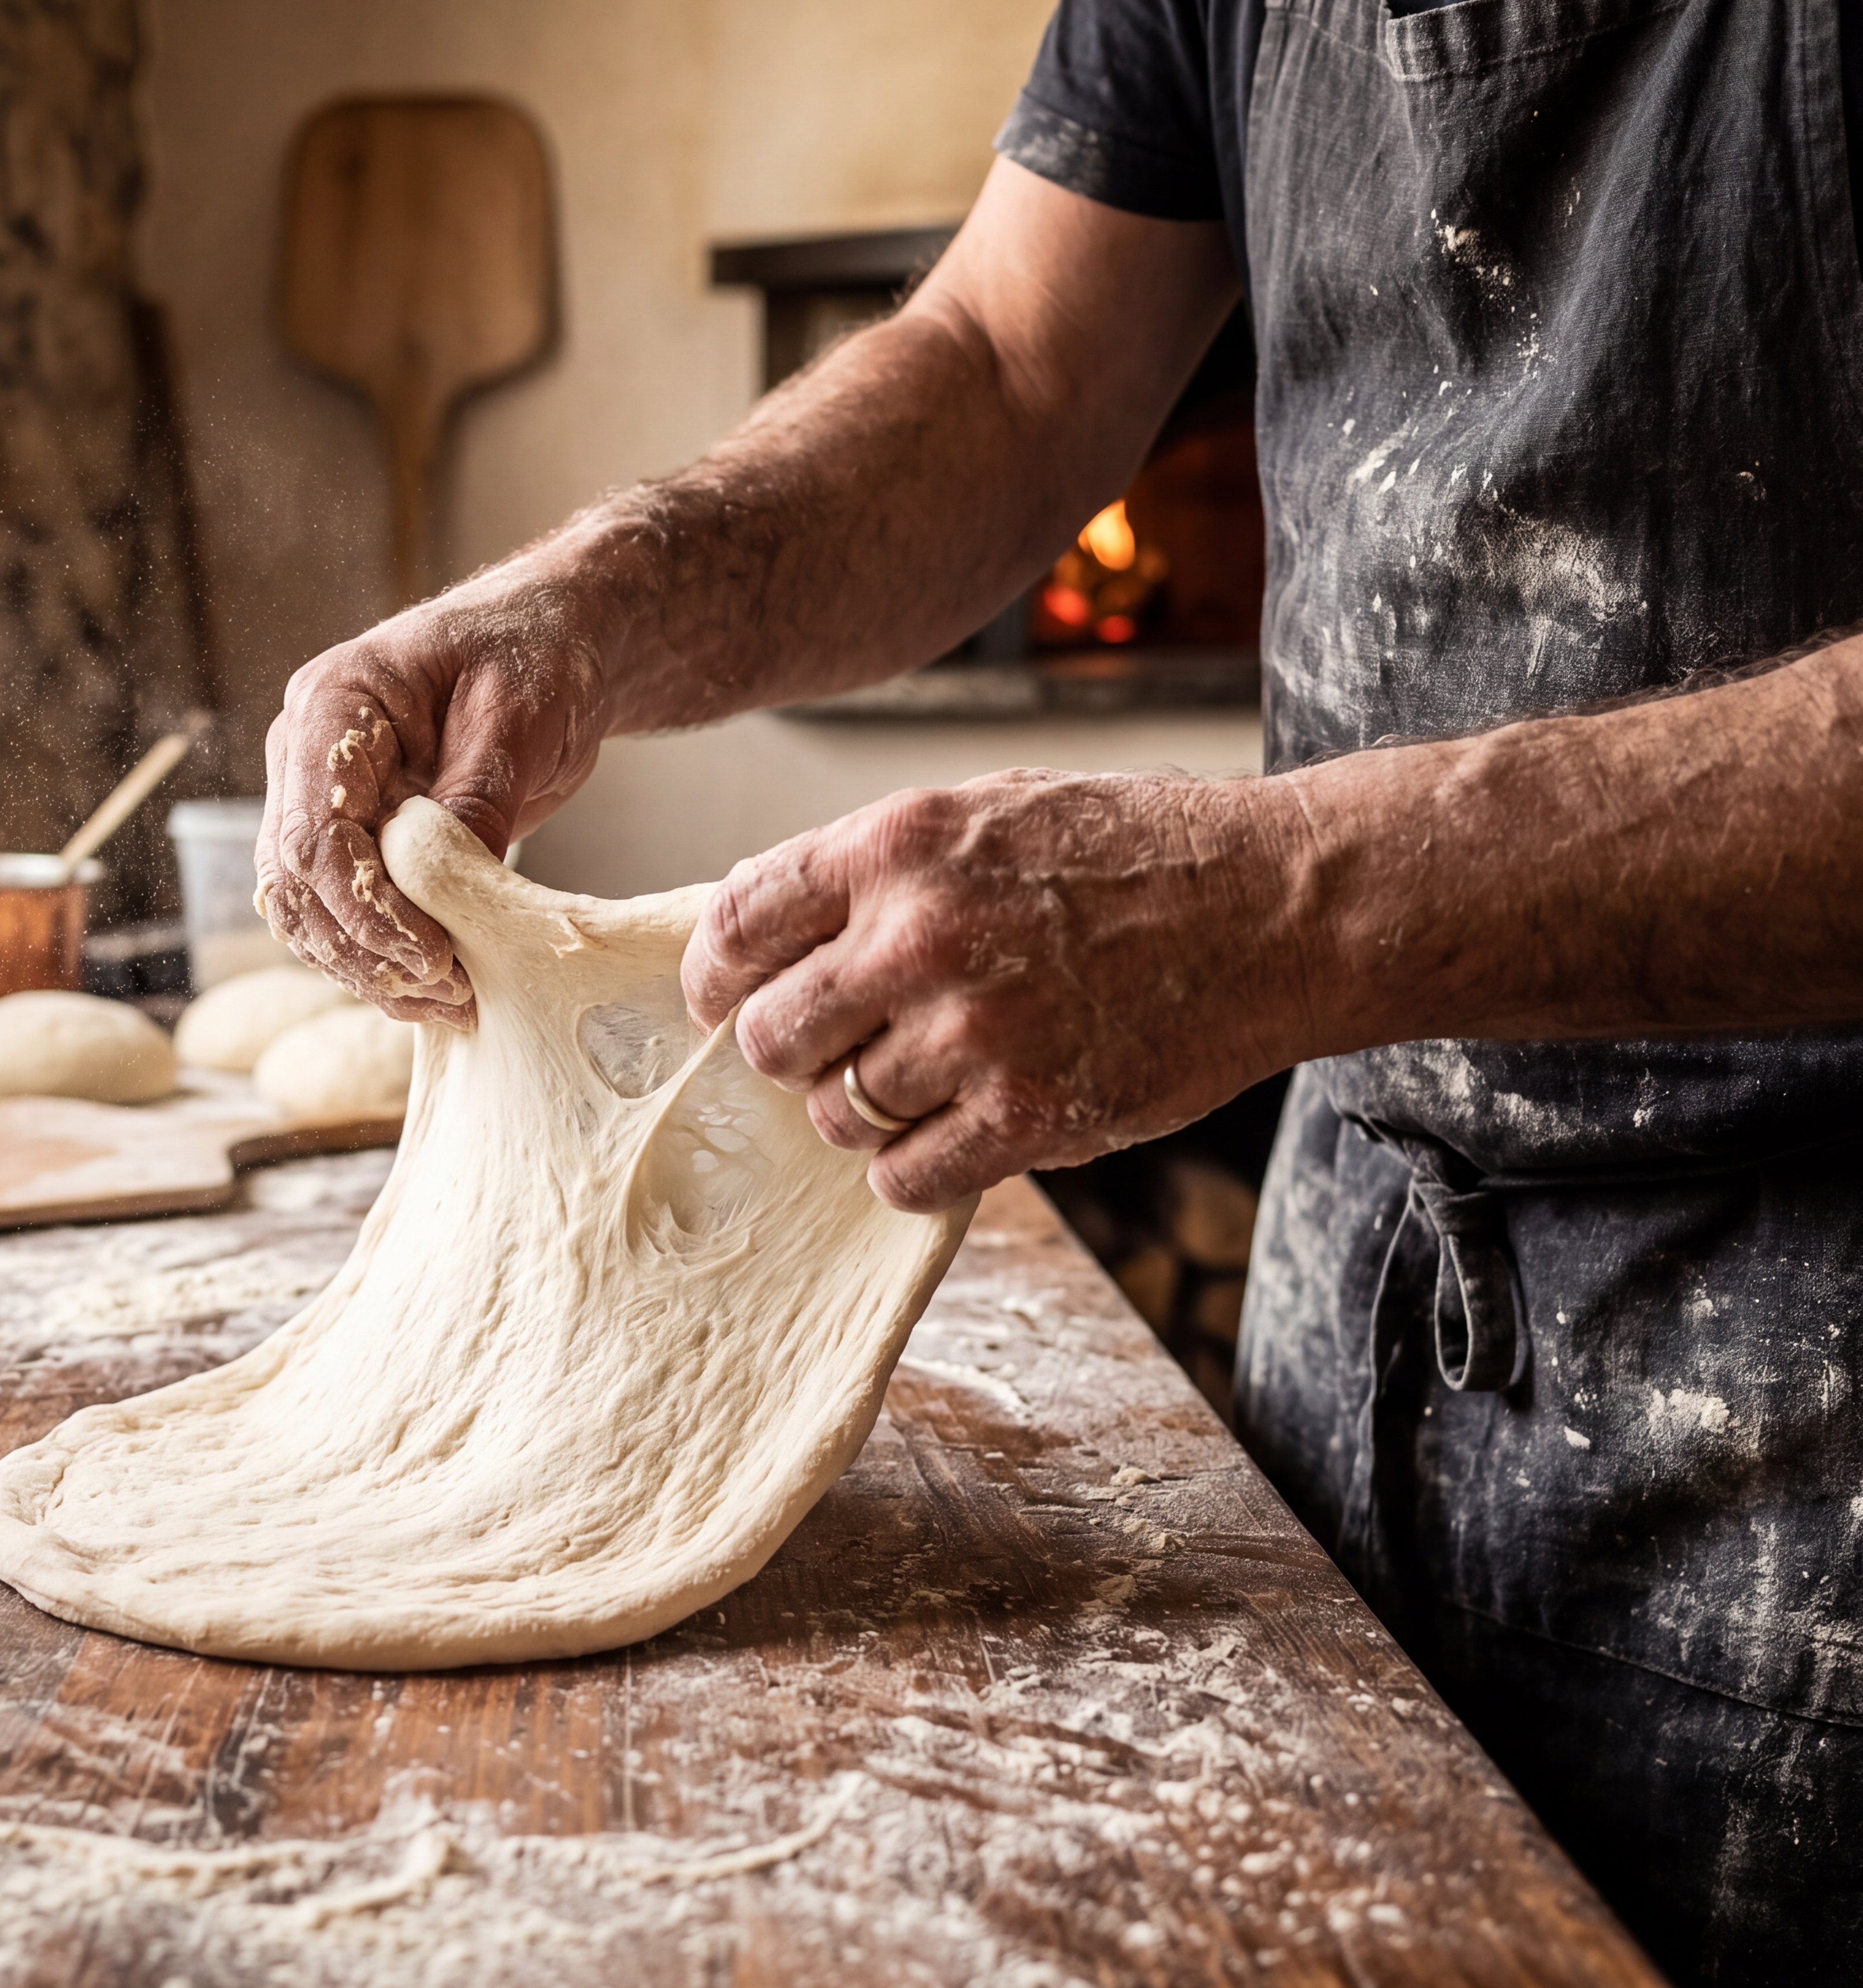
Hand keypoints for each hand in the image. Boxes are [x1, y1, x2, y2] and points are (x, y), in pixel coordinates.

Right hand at [255, 578, 608, 1022]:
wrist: (548, 647)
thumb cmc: (532, 655)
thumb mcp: (517, 715)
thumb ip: (477, 796)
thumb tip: (452, 888)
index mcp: (332, 704)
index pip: (313, 831)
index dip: (364, 908)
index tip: (433, 956)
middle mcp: (306, 756)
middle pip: (296, 882)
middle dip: (364, 950)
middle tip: (446, 994)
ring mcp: (322, 799)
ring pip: (305, 909)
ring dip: (366, 967)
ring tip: (447, 1004)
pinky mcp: (354, 837)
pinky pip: (338, 912)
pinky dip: (377, 957)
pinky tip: (434, 989)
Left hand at [679, 772, 1305, 1212]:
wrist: (1274, 903)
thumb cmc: (1128, 851)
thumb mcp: (984, 811)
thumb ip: (874, 869)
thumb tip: (770, 940)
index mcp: (899, 845)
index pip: (739, 923)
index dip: (714, 976)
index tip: (719, 1001)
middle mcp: (922, 937)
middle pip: (770, 1035)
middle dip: (787, 1052)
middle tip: (829, 1051)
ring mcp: (976, 1032)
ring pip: (836, 1113)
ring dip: (859, 1111)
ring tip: (918, 1081)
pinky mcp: (1032, 1113)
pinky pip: (906, 1176)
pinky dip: (911, 1168)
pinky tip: (949, 1133)